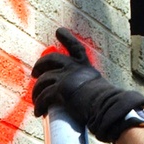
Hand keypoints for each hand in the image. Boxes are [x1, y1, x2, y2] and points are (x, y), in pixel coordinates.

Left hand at [31, 28, 143, 142]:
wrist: (108, 107)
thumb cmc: (107, 103)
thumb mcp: (99, 87)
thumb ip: (89, 88)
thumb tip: (83, 99)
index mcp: (85, 67)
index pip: (75, 47)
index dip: (66, 38)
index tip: (59, 31)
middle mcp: (74, 68)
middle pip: (51, 59)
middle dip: (40, 65)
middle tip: (34, 73)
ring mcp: (66, 78)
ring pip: (43, 81)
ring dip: (36, 91)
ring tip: (36, 101)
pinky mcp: (60, 90)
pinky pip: (44, 97)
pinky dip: (39, 105)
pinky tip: (38, 112)